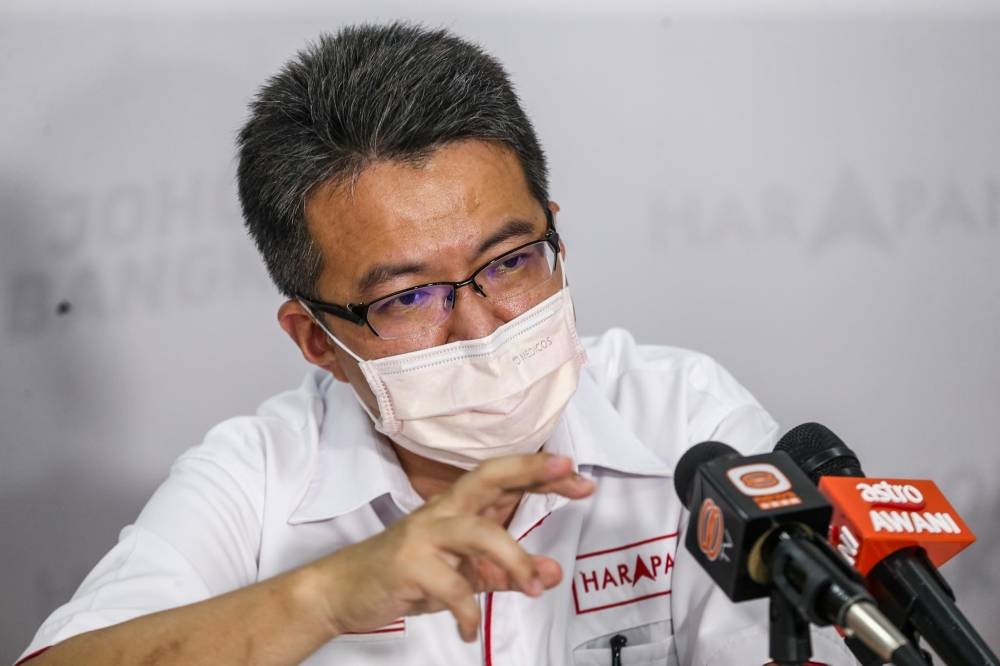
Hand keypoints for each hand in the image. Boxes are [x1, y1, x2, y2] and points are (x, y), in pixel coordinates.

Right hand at [308, 453, 593, 641]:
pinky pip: (451, 586)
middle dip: (530, 473)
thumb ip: (507, 573)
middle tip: (570, 474)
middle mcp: (443, 512)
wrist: (344, 590)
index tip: (577, 472)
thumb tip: (553, 573)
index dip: (538, 472)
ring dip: (513, 559)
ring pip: (478, 532)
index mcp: (458, 508)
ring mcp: (424, 535)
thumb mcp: (465, 574)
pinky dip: (468, 612)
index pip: (502, 479)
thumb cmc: (410, 574)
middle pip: (488, 478)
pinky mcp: (408, 565)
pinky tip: (470, 630)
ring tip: (534, 588)